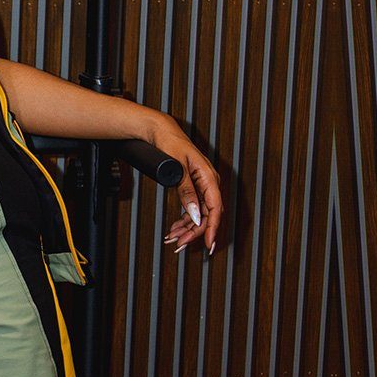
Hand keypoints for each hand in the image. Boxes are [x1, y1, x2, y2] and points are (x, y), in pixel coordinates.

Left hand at [149, 115, 222, 255]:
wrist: (161, 132)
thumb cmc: (170, 143)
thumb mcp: (177, 168)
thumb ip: (186, 190)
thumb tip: (195, 213)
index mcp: (209, 177)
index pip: (215, 208)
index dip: (212, 228)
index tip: (208, 244)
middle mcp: (208, 183)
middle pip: (207, 215)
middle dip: (194, 233)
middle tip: (179, 245)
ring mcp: (201, 186)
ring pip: (199, 214)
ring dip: (187, 229)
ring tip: (172, 239)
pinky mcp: (192, 188)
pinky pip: (192, 209)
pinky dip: (183, 220)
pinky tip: (174, 228)